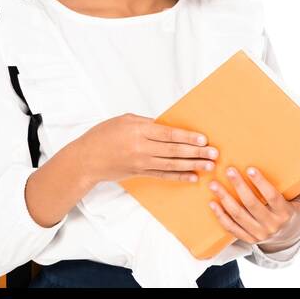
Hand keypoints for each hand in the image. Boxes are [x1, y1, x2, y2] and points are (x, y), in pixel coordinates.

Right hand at [68, 113, 217, 185]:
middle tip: (214, 153)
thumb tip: (169, 126)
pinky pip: (163, 176)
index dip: (188, 137)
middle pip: (174, 150)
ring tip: (209, 165)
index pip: (168, 134)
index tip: (203, 139)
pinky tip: (193, 177)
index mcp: (138, 130)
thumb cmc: (104, 135)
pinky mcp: (140, 173)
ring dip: (193, 165)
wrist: (85, 159)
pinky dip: (179, 177)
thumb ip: (148, 123)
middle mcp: (141, 147)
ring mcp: (141, 163)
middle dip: (196, 152)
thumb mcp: (125, 120)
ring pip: (172, 164)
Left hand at [207, 166, 299, 250]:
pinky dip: (220, 216)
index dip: (262, 184)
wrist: (288, 238)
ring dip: (224, 199)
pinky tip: (213, 203)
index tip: (251, 169)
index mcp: (286, 213)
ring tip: (214, 184)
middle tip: (229, 170)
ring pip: (238, 215)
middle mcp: (271, 225)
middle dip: (239, 187)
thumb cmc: (296, 213)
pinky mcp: (247, 238)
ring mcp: (258, 233)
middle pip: (252, 205)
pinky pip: (231, 228)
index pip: (272, 198)